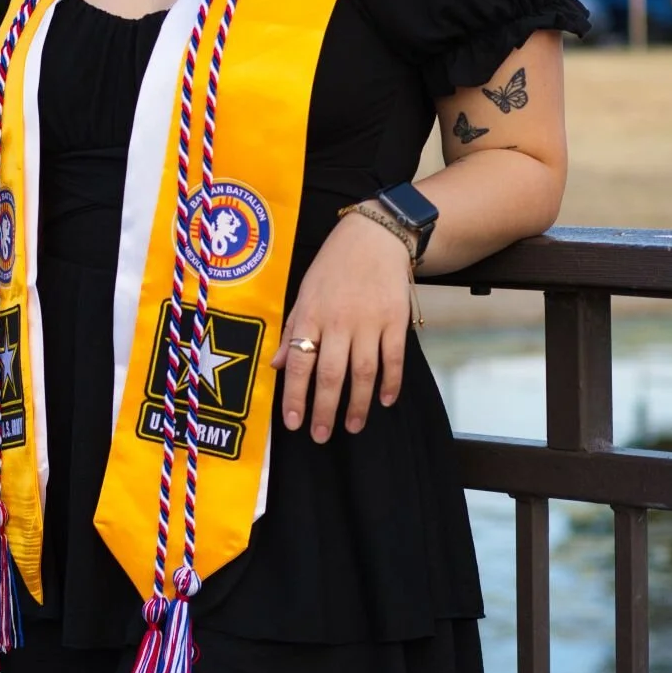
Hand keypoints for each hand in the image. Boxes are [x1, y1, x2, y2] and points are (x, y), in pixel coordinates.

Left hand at [271, 210, 412, 441]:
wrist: (375, 237)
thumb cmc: (334, 266)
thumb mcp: (305, 292)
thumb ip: (292, 330)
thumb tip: (277, 367)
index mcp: (311, 316)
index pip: (299, 363)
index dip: (296, 396)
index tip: (293, 423)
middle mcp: (338, 322)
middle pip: (331, 374)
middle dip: (325, 409)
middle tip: (321, 435)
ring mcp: (369, 322)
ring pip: (363, 372)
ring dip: (358, 404)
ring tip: (353, 426)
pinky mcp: (394, 320)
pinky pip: (393, 358)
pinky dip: (390, 382)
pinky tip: (384, 400)